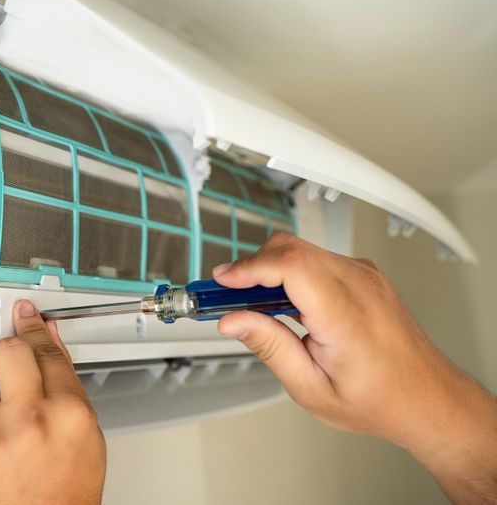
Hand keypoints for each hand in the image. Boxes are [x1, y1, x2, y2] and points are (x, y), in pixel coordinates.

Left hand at [0, 300, 105, 504]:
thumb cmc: (65, 493)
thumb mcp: (85, 436)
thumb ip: (67, 385)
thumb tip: (50, 343)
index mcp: (68, 413)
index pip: (47, 352)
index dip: (33, 329)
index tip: (23, 316)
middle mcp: (29, 420)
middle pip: (7, 352)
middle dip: (7, 356)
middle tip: (9, 369)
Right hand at [213, 233, 496, 502]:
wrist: (427, 397)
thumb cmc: (378, 399)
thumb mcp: (311, 388)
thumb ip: (270, 347)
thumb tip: (232, 321)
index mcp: (345, 314)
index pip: (290, 265)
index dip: (248, 267)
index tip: (221, 281)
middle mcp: (358, 285)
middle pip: (290, 248)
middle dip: (250, 266)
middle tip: (225, 296)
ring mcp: (364, 274)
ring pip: (299, 249)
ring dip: (268, 269)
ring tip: (251, 305)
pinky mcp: (363, 274)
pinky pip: (315, 257)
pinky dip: (288, 271)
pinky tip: (281, 302)